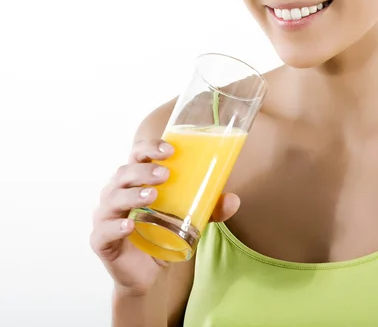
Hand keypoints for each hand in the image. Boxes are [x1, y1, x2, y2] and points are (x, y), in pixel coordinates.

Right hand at [90, 138, 240, 295]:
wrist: (148, 272)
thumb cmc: (164, 232)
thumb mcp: (191, 218)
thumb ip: (211, 209)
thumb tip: (234, 200)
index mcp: (137, 178)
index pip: (138, 153)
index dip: (150, 147)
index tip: (170, 150)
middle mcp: (117, 191)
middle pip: (124, 172)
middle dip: (143, 170)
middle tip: (165, 174)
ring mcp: (106, 215)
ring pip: (113, 197)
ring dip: (132, 194)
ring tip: (152, 197)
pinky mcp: (101, 240)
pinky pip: (104, 230)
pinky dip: (115, 226)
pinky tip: (129, 225)